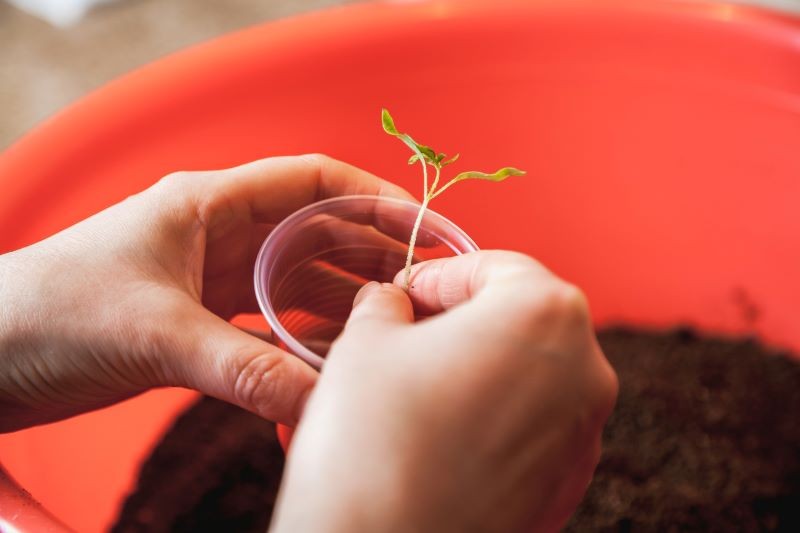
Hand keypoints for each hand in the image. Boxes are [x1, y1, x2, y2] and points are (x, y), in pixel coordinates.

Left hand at [0, 154, 410, 431]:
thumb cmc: (50, 314)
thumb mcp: (157, 336)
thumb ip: (244, 370)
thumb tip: (321, 405)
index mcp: (208, 205)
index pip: (310, 181)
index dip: (371, 197)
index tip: (420, 228)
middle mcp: (218, 234)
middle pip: (315, 229)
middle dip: (370, 251)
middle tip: (423, 285)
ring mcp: (212, 276)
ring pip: (298, 276)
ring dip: (343, 295)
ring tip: (391, 322)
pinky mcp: (201, 317)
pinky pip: (272, 318)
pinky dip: (306, 333)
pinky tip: (334, 355)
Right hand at [272, 251, 617, 532]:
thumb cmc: (373, 440)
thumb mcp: (365, 342)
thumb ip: (386, 304)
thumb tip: (393, 303)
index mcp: (545, 312)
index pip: (495, 267)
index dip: (440, 276)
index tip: (404, 294)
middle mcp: (586, 370)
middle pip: (521, 319)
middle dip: (464, 320)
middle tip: (408, 334)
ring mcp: (584, 435)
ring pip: (530, 375)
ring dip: (480, 369)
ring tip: (418, 387)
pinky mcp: (568, 487)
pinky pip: (533, 429)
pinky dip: (494, 419)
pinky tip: (442, 435)